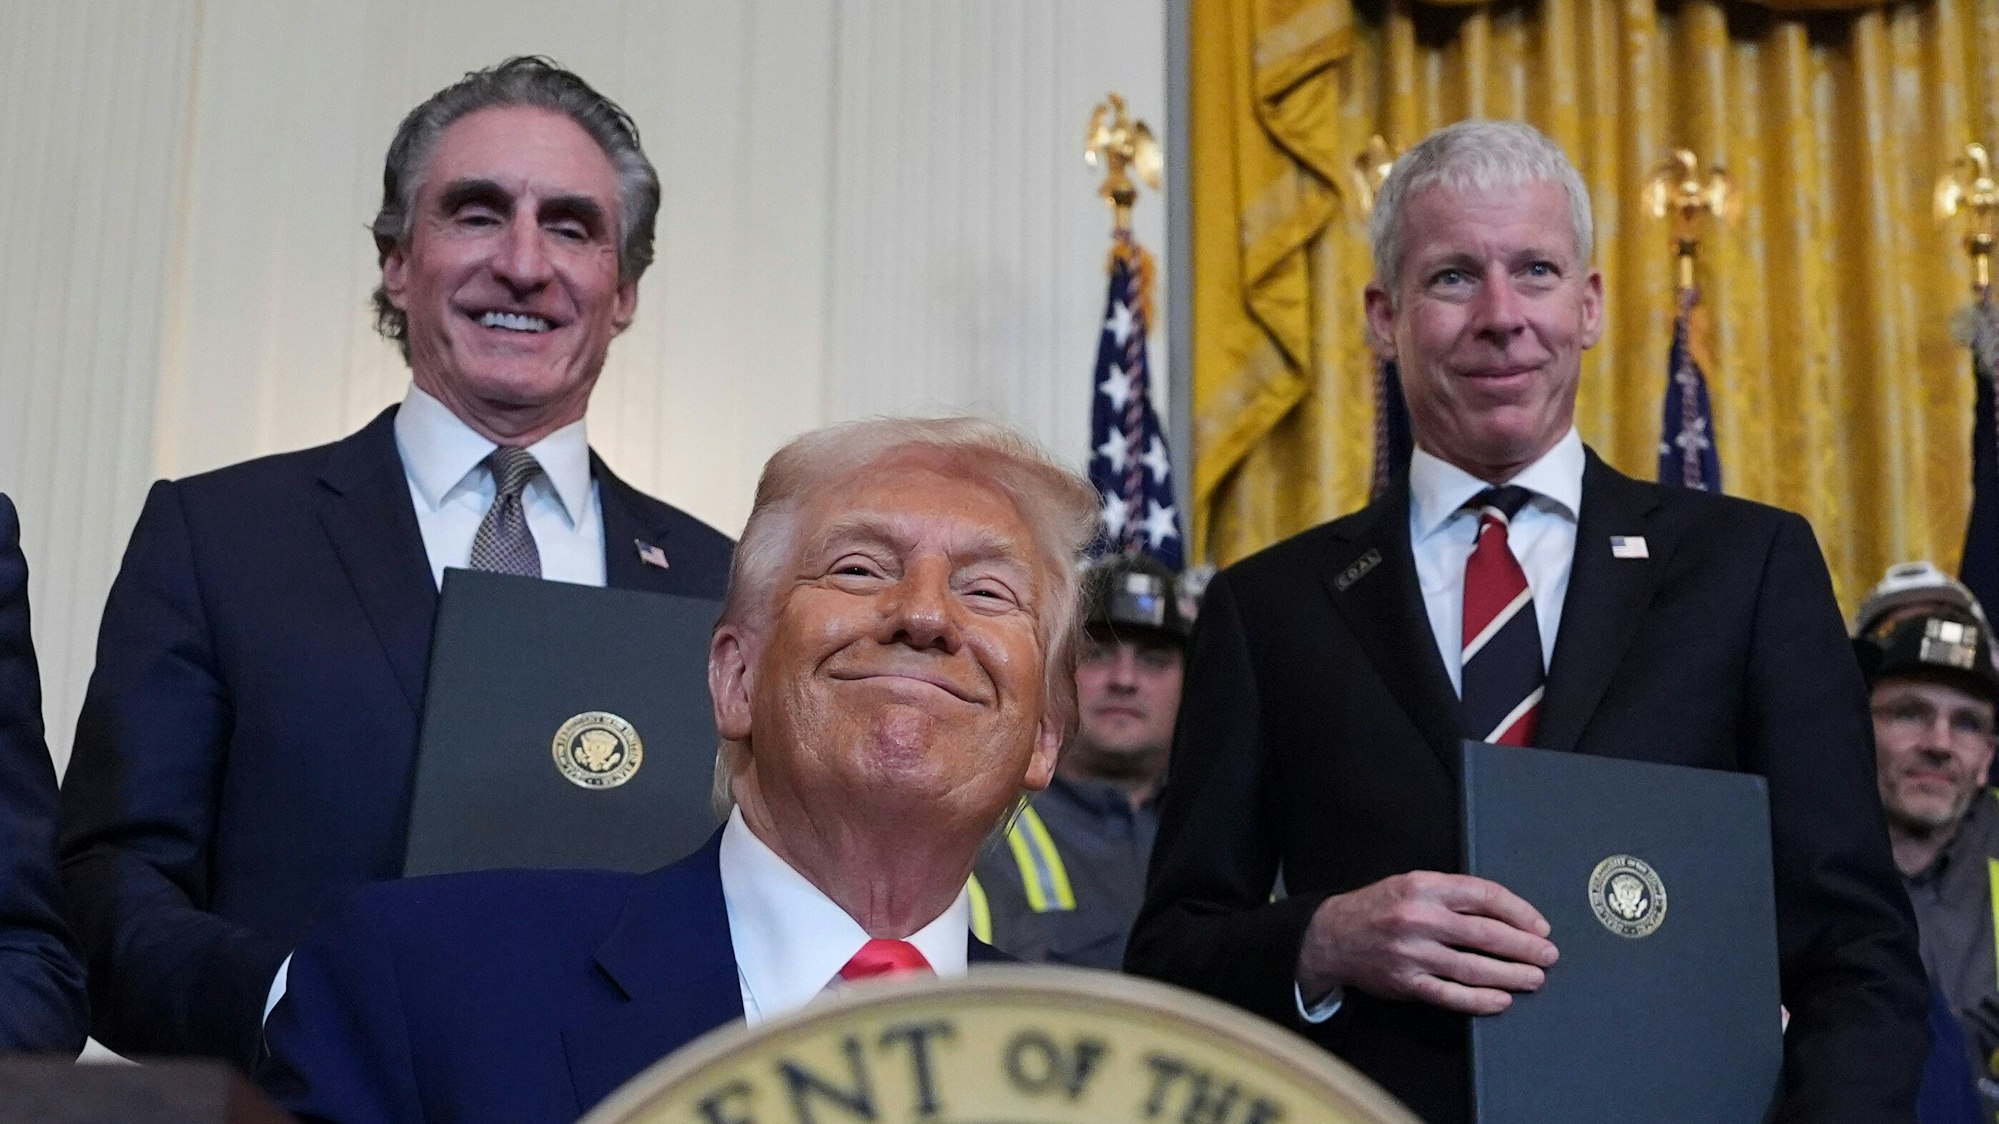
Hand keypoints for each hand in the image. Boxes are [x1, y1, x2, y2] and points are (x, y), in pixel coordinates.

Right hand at [1295, 871, 1557, 1015]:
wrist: (1333, 935)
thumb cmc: (1380, 907)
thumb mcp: (1412, 884)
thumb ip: (1452, 894)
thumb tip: (1505, 913)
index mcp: (1424, 886)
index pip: (1484, 896)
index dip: (1519, 912)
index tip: (1539, 925)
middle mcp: (1419, 917)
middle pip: (1486, 934)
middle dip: (1524, 946)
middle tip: (1548, 955)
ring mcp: (1412, 952)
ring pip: (1473, 968)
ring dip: (1510, 975)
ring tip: (1534, 978)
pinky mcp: (1405, 982)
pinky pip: (1450, 995)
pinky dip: (1479, 1000)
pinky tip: (1501, 1000)